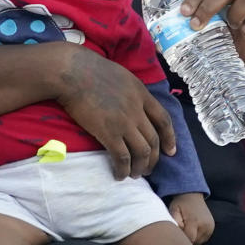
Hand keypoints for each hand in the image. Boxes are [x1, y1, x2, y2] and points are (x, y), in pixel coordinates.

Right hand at [55, 46, 175, 178]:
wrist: (73, 71)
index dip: (170, 138)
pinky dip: (123, 169)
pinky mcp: (109, 132)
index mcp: (142, 94)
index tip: (171, 151)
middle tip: (148, 169)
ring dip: (140, 167)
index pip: (164, 120)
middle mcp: (138, 110)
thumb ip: (131, 91)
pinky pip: (122, 157)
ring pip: (142, 151)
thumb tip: (131, 102)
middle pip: (154, 140)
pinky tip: (119, 175)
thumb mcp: (122, 76)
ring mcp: (124, 122)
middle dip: (154, 158)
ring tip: (135, 175)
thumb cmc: (90, 69)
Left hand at [169, 192, 213, 244]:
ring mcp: (210, 227)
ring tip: (187, 228)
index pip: (189, 239)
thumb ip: (175, 222)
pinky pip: (203, 238)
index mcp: (195, 221)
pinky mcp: (212, 227)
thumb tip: (178, 232)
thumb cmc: (181, 203)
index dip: (182, 238)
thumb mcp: (174, 210)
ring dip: (192, 238)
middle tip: (182, 229)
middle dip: (187, 238)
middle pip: (194, 242)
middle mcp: (205, 225)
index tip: (178, 232)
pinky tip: (193, 229)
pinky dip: (197, 237)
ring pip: (199, 241)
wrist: (192, 195)